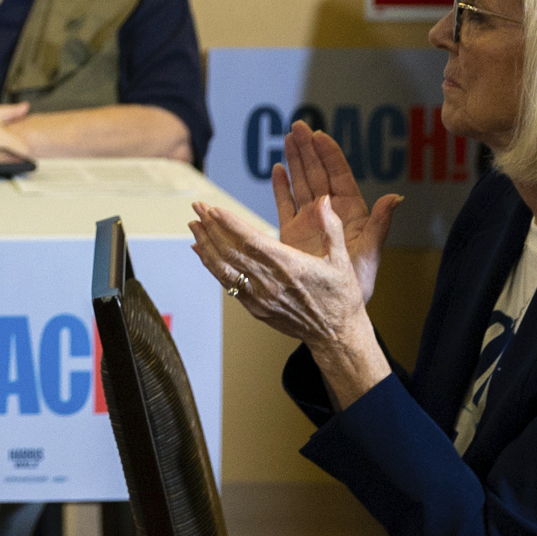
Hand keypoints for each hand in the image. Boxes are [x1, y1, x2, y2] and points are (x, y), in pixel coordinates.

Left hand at [189, 194, 372, 349]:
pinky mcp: (255, 308)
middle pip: (231, 251)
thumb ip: (332, 228)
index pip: (252, 241)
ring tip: (193, 225)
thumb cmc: (341, 297)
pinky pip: (227, 284)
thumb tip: (326, 200)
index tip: (213, 209)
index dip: (230, 224)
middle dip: (211, 227)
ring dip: (205, 245)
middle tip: (197, 207)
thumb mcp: (343, 261)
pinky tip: (201, 252)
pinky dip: (211, 266)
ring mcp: (259, 297)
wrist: (336, 336)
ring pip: (224, 268)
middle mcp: (270, 282)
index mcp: (290, 266)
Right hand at [268, 121, 399, 300]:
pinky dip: (281, 186)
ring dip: (294, 161)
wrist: (333, 310)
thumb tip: (396, 197)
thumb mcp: (371, 252)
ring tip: (287, 138)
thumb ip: (381, 223)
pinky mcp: (292, 232)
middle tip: (298, 127)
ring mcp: (310, 221)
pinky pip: (285, 203)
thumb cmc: (357, 285)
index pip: (339, 177)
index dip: (329, 156)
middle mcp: (329, 213)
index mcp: (351, 214)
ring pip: (300, 184)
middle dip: (308, 150)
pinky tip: (278, 170)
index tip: (320, 135)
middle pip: (317, 174)